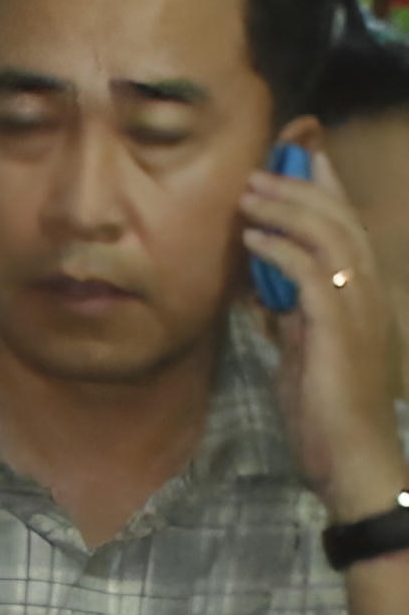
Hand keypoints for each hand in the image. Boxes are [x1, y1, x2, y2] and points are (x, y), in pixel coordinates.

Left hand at [245, 150, 408, 520]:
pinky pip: (309, 270)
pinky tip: (252, 240)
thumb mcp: (300, 352)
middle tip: (260, 170)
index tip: (294, 162)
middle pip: (339, 217)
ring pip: (327, 233)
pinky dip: (280, 250)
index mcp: (360, 292)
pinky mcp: (338, 322)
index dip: (322, 190)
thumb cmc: (324, 409)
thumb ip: (288, 317)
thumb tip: (261, 291)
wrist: (348, 452)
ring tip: (249, 194)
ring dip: (286, 208)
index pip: (345, 226)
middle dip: (301, 186)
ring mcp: (357, 302)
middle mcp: (366, 288)